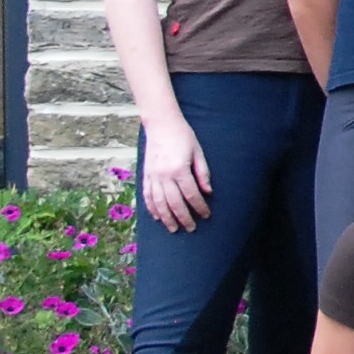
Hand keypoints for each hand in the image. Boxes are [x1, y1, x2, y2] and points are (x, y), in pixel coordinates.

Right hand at [138, 117, 211, 233]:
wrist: (161, 124)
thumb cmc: (183, 136)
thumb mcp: (198, 152)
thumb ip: (203, 173)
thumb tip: (208, 192)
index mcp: (179, 169)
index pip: (191, 194)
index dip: (200, 207)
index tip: (206, 215)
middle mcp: (164, 175)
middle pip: (174, 203)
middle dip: (184, 218)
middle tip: (191, 228)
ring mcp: (152, 176)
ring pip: (159, 203)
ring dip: (166, 218)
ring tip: (174, 229)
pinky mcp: (145, 175)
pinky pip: (147, 196)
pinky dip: (152, 208)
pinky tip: (157, 217)